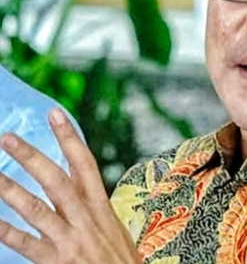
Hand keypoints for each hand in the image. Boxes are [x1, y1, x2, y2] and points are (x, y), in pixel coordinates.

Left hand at [0, 108, 141, 263]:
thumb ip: (92, 206)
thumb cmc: (119, 261)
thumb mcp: (113, 227)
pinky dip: (6, 231)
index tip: (54, 114)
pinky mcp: (55, 261)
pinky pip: (24, 243)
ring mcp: (69, 240)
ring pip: (35, 209)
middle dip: (32, 157)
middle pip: (55, 180)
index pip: (84, 163)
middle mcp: (84, 218)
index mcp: (100, 206)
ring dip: (10, 189)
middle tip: (8, 137)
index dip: (70, 138)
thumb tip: (75, 181)